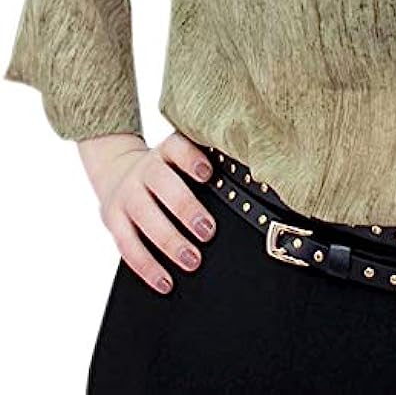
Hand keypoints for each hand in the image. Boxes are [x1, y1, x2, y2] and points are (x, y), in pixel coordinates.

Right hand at [81, 131, 216, 294]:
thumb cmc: (165, 168)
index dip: (191, 159)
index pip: (177, 148)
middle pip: (162, 183)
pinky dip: (147, 266)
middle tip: (208, 231)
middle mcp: (144, 170)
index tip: (208, 173)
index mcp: (165, 152)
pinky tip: (165, 282)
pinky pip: (127, 246)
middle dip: (186, 208)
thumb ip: (206, 165)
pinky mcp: (112, 220)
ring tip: (193, 261)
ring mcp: (126, 195)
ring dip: (169, 241)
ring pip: (145, 216)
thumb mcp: (179, 158)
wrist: (115, 168)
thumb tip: (249, 180)